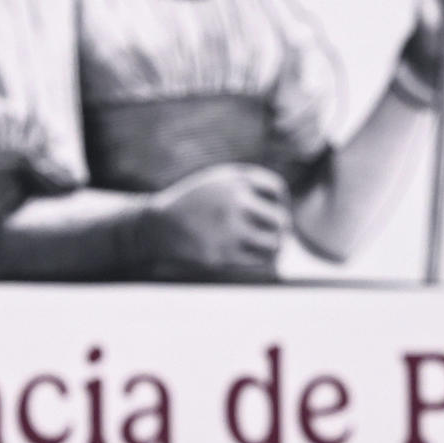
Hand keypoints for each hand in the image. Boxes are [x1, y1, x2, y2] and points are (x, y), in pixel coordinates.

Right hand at [142, 163, 289, 277]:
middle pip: (280, 219)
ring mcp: (228, 229)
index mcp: (233, 180)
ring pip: (273, 244)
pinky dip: (264, 262)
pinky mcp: (221, 255)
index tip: (273, 209)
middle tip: (277, 234)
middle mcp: (233, 202)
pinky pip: (258, 262)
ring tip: (272, 249)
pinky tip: (260, 260)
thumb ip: (249, 185)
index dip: (280, 201)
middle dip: (281, 228)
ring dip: (276, 248)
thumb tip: (285, 206)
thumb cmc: (194, 204)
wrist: (158, 227)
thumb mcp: (218, 181)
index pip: (276, 189)